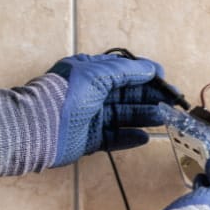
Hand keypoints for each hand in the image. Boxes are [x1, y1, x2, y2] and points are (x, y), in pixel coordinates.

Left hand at [0, 53, 173, 177]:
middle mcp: (91, 94)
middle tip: (171, 103)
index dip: (145, 75)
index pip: (123, 72)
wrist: (38, 127)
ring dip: (144, 116)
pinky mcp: (89, 140)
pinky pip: (114, 138)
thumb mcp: (97, 73)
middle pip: (126, 95)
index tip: (165, 81)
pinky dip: (129, 137)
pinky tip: (144, 137)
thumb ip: (125, 71)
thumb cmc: (65, 95)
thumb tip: (150, 69)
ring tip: (164, 119)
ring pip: (123, 116)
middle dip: (150, 98)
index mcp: (91, 73)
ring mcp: (90, 118)